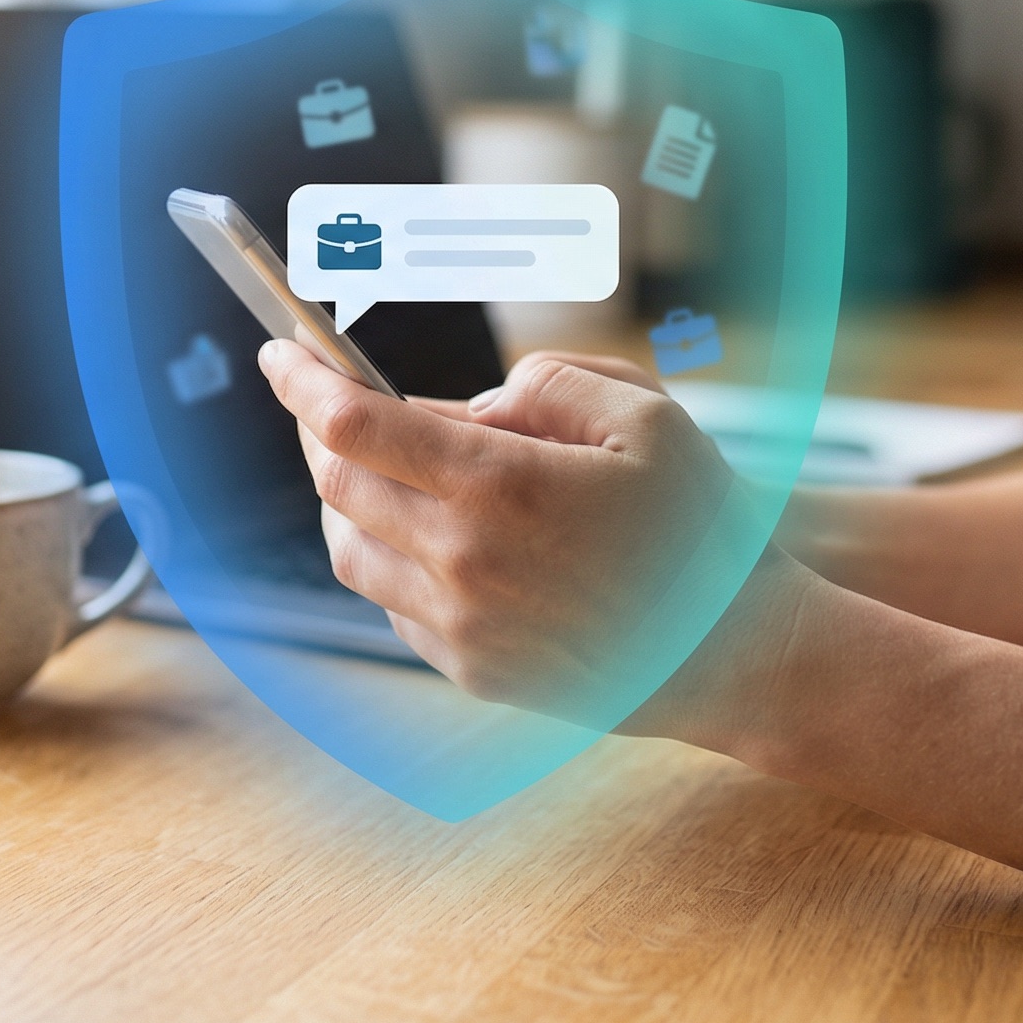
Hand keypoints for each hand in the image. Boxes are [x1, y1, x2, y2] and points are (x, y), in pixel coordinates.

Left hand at [258, 339, 805, 735]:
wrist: (743, 656)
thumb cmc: (706, 529)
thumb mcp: (650, 418)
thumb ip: (548, 385)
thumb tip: (471, 408)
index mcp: (501, 487)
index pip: (353, 425)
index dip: (301, 380)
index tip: (279, 351)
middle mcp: (464, 562)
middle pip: (336, 484)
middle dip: (317, 430)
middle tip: (325, 398)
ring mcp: (462, 626)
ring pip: (349, 550)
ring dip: (343, 498)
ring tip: (374, 464)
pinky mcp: (473, 671)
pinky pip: (391, 605)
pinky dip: (387, 558)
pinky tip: (427, 534)